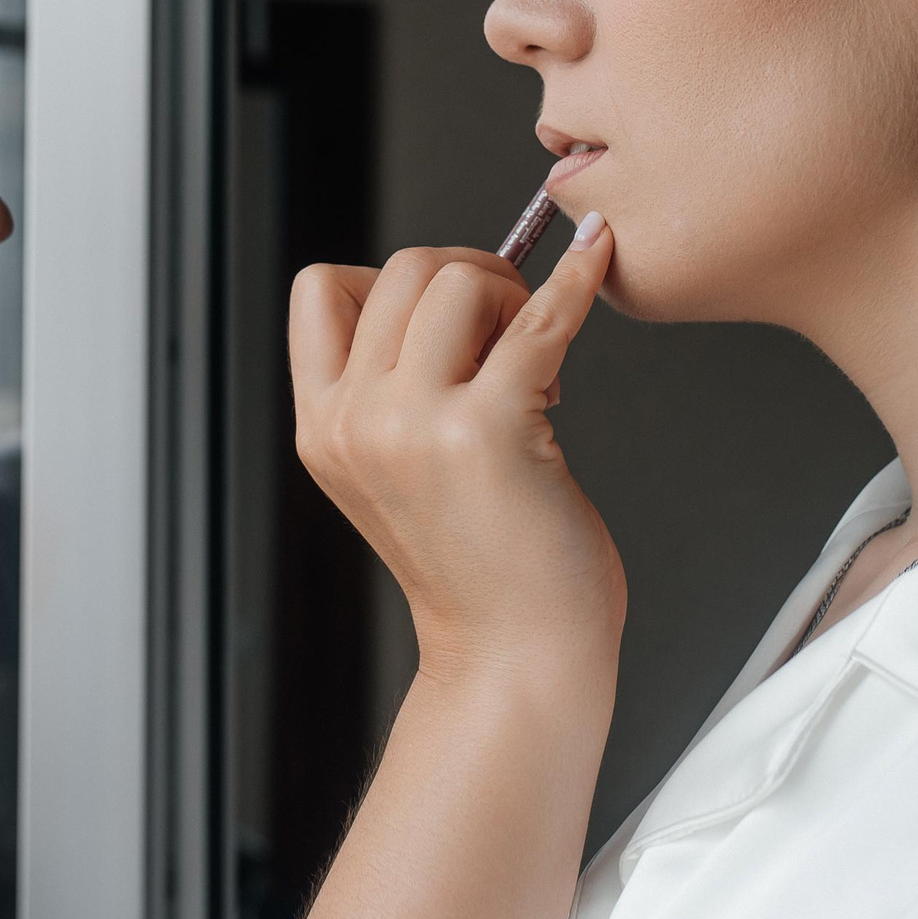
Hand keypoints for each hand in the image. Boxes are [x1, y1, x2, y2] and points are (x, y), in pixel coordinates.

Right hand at [287, 215, 623, 681]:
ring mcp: (414, 426)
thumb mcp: (396, 470)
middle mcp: (356, 421)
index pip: (320, 287)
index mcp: (324, 426)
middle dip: (470, 278)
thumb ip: (394, 389)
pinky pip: (538, 318)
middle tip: (512, 338)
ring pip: (457, 278)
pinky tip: (597, 259)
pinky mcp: (488, 432)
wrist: (516, 659)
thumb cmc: (482, 564)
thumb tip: (454, 286)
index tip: (448, 325)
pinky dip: (576, 280)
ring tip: (536, 368)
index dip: (391, 281)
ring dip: (512, 296)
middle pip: (403, 267)